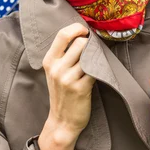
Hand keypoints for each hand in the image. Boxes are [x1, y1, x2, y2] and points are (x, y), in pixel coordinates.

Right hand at [42, 22, 95, 139]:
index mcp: (49, 61)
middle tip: (95, 48)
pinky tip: (100, 72)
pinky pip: (96, 70)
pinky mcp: (81, 88)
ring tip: (98, 61)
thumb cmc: (62, 94)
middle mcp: (57, 68)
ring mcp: (68, 79)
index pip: (62, 35)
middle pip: (80, 43)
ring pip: (89, 55)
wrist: (62, 121)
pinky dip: (101, 69)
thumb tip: (82, 36)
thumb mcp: (54, 72)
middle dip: (91, 43)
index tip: (85, 31)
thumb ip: (63, 55)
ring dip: (97, 56)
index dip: (77, 28)